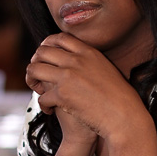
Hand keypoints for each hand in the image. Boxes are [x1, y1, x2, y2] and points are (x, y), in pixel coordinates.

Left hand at [26, 33, 148, 141]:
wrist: (124, 117)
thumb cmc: (120, 99)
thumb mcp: (107, 71)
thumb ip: (91, 63)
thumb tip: (76, 62)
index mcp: (89, 52)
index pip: (60, 38)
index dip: (47, 45)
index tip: (45, 57)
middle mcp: (77, 60)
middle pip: (42, 51)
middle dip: (35, 62)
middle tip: (38, 75)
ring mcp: (68, 76)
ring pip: (34, 69)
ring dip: (32, 79)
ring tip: (39, 90)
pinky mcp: (63, 95)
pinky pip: (42, 97)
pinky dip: (43, 106)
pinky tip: (51, 111)